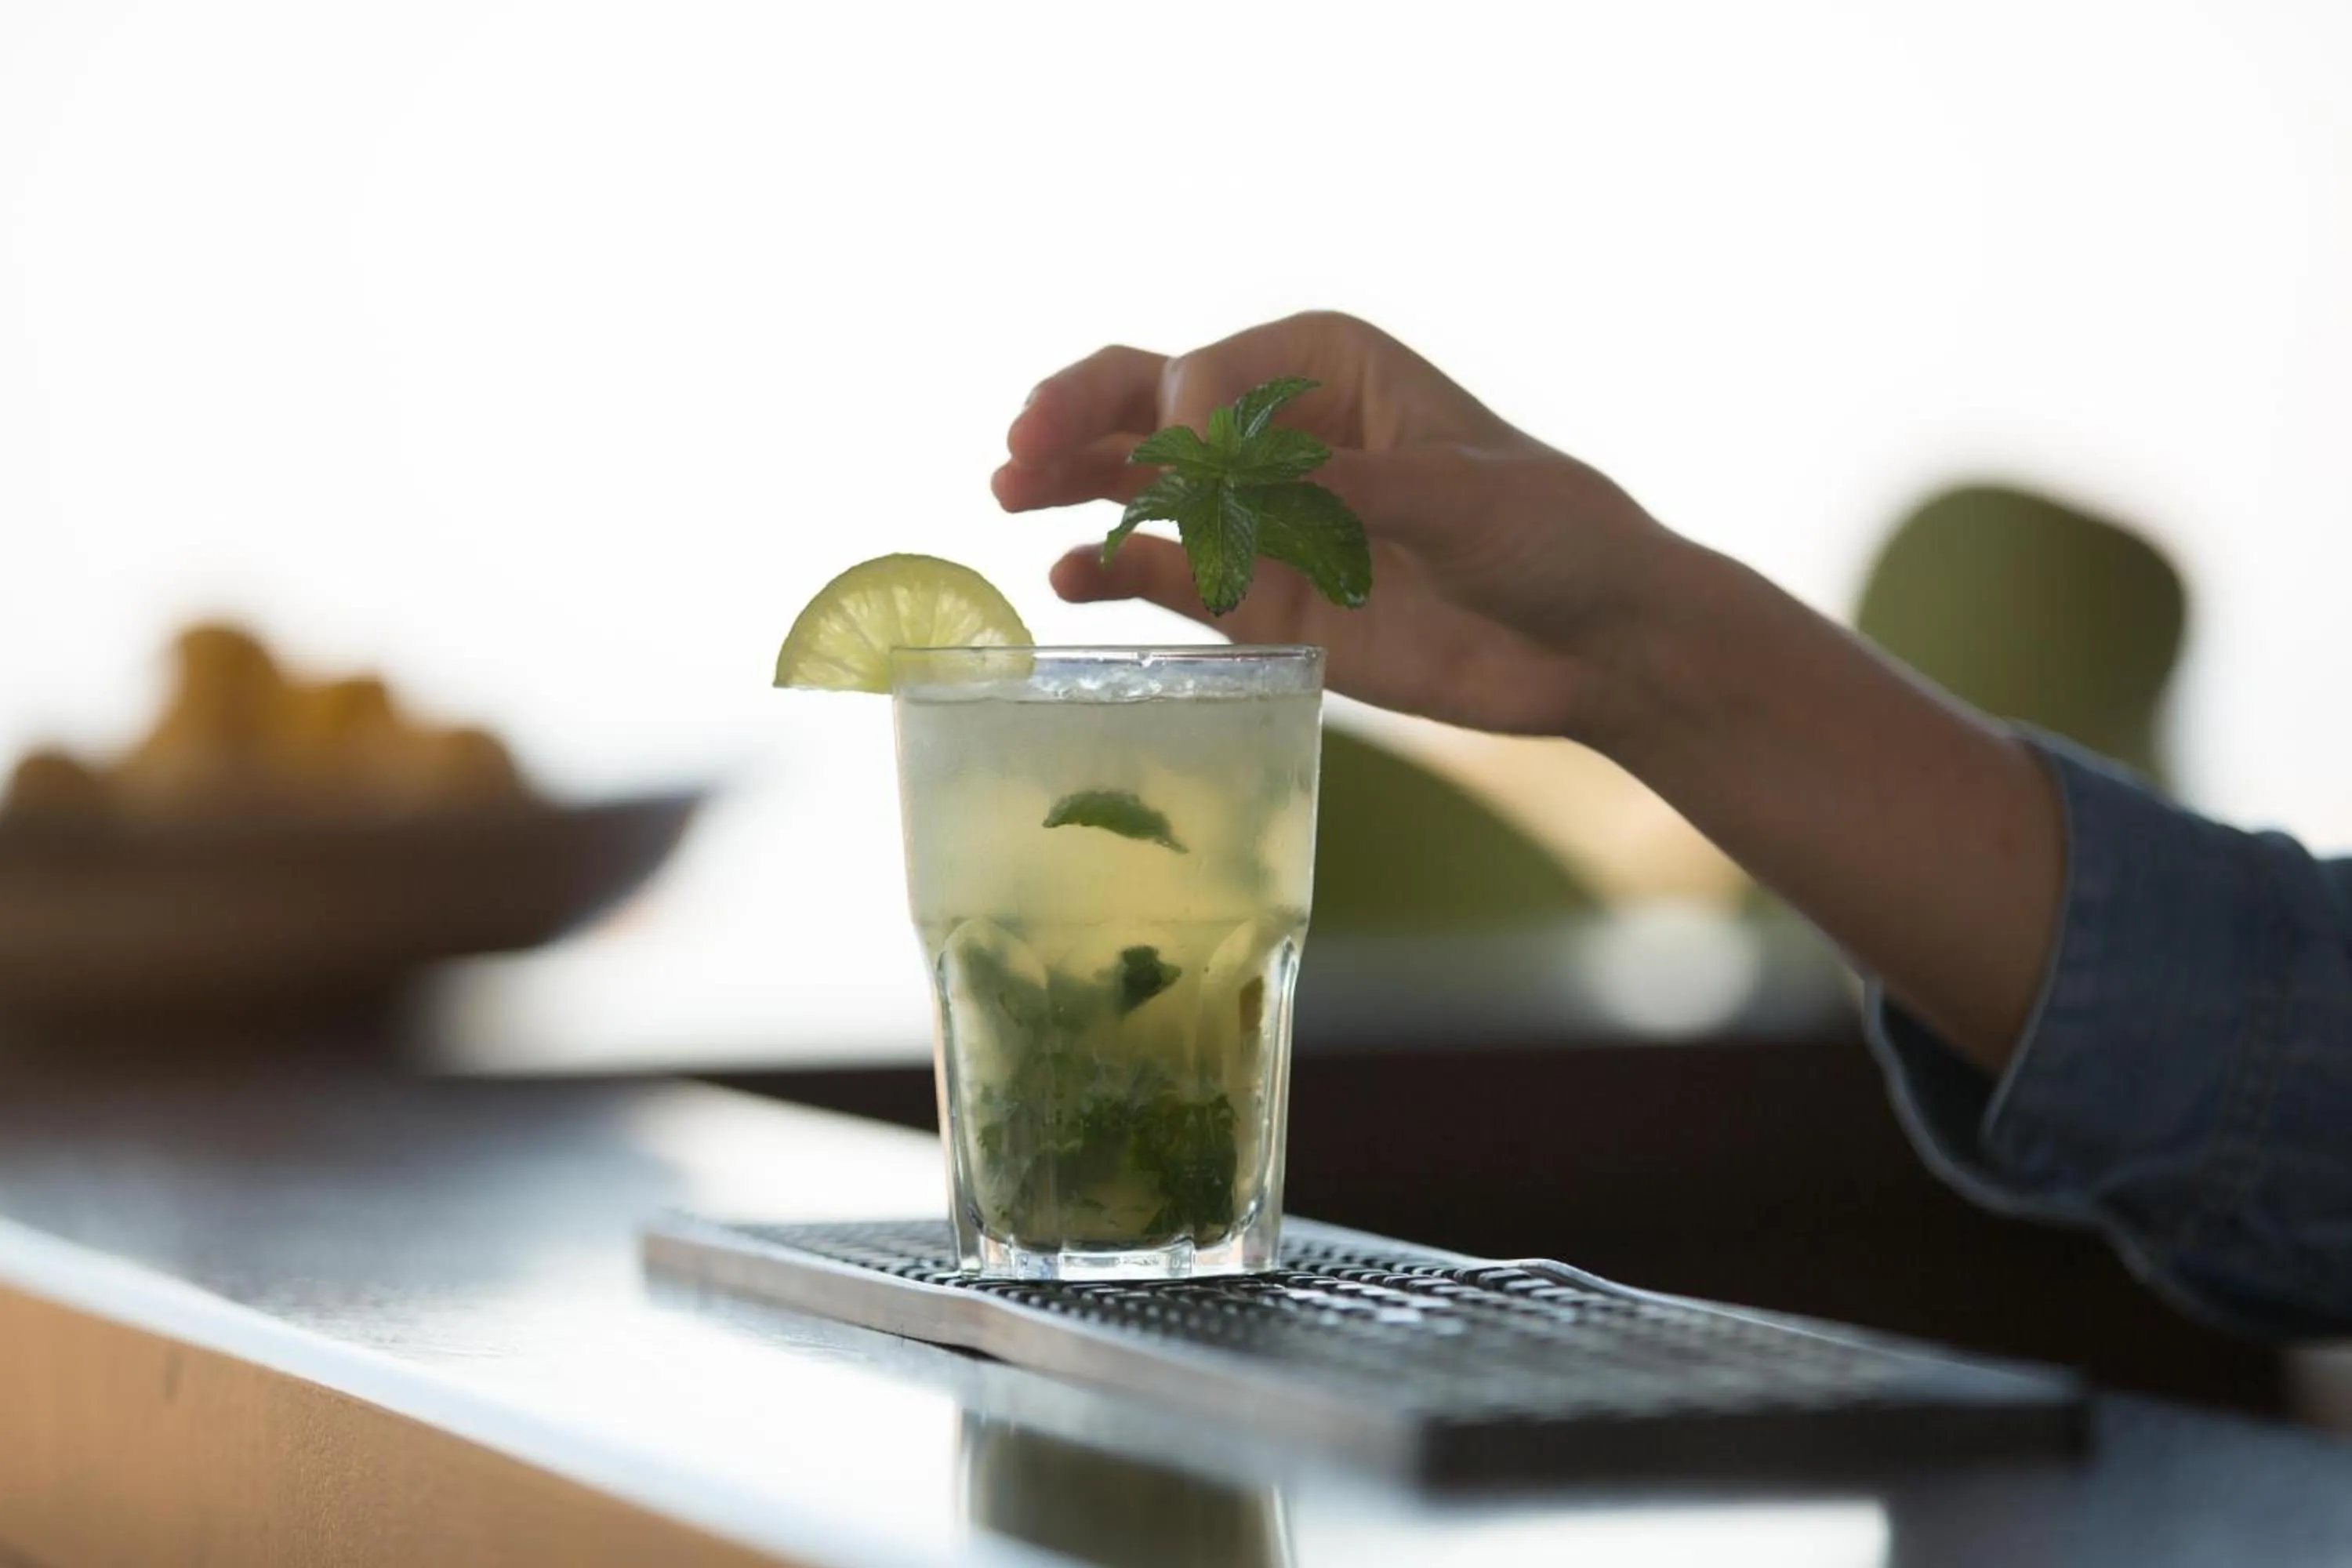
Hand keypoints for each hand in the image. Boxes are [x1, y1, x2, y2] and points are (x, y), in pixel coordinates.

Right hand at [993, 312, 1676, 739]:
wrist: (1594, 643)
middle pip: (1148, 403)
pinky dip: (1117, 573)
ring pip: (1140, 484)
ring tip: (1010, 492)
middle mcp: (1279, 434)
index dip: (1184, 421)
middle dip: (1079, 417)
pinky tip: (1071, 575)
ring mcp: (1263, 517)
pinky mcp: (1260, 598)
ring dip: (1073, 483)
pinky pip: (1168, 577)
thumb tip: (1237, 481)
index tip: (1201, 472)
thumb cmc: (1551, 535)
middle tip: (1017, 445)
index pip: (1209, 373)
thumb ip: (1347, 488)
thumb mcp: (1460, 497)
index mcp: (1328, 368)